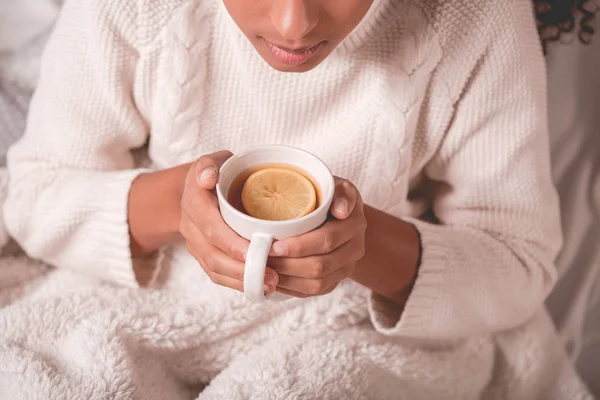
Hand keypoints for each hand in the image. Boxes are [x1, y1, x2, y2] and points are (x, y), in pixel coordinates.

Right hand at [179, 151, 279, 292]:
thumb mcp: (212, 161)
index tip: (258, 250)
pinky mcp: (202, 255)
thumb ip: (209, 165)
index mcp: (193, 201)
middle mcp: (190, 226)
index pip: (212, 227)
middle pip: (213, 254)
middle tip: (273, 275)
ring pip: (214, 269)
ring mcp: (194, 244)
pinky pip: (216, 275)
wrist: (194, 189)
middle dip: (243, 268)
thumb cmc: (215, 172)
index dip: (232, 243)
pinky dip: (237, 284)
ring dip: (242, 280)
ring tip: (271, 284)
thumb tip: (208, 178)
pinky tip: (260, 287)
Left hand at [268, 177, 366, 297]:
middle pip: (320, 266)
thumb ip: (340, 193)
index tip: (274, 245)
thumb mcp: (337, 185)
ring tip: (265, 272)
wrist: (339, 212)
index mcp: (354, 225)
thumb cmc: (329, 195)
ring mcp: (346, 268)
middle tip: (263, 260)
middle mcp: (354, 249)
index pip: (326, 241)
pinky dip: (291, 289)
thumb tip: (341, 210)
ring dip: (288, 281)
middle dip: (288, 266)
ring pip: (317, 284)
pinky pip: (313, 292)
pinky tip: (274, 281)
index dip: (299, 246)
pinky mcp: (335, 280)